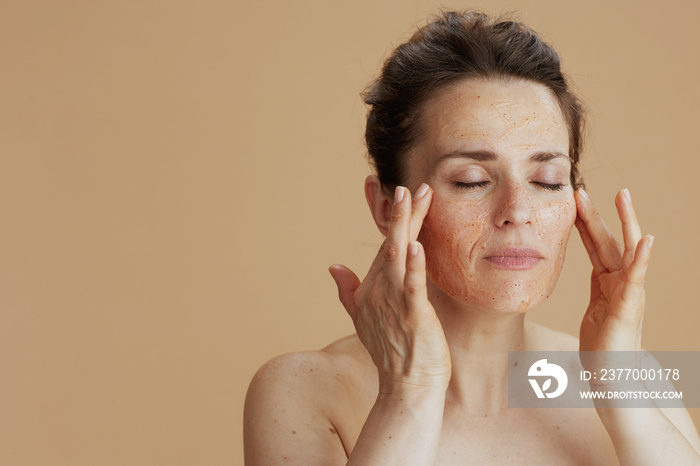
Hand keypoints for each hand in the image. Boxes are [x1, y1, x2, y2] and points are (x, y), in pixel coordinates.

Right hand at [328, 183, 450, 393]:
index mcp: (374, 286)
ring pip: (399, 255)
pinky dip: (413, 266)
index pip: (386, 244)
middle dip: (401, 212)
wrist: (406, 385)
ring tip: (411, 197)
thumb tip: (333, 267)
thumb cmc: (391, 350)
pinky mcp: (412, 316)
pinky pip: (412, 287)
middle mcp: (381, 289)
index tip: (401, 191)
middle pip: (391, 243)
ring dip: (404, 225)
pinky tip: (415, 244)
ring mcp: (395, 301)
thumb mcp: (362, 316)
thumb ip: (347, 289)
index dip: (395, 218)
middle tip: (410, 184)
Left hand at [575, 188, 653, 353]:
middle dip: (596, 213)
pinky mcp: (630, 305)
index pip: (594, 245)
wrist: (612, 375)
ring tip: (622, 196)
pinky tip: (646, 239)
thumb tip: (593, 272)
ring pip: (626, 250)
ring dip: (624, 222)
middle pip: (608, 240)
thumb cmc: (603, 346)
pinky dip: (641, 259)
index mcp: (608, 281)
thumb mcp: (594, 309)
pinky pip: (637, 279)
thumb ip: (596, 289)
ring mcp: (628, 291)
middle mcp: (620, 281)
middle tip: (583, 189)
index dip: (584, 222)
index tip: (573, 200)